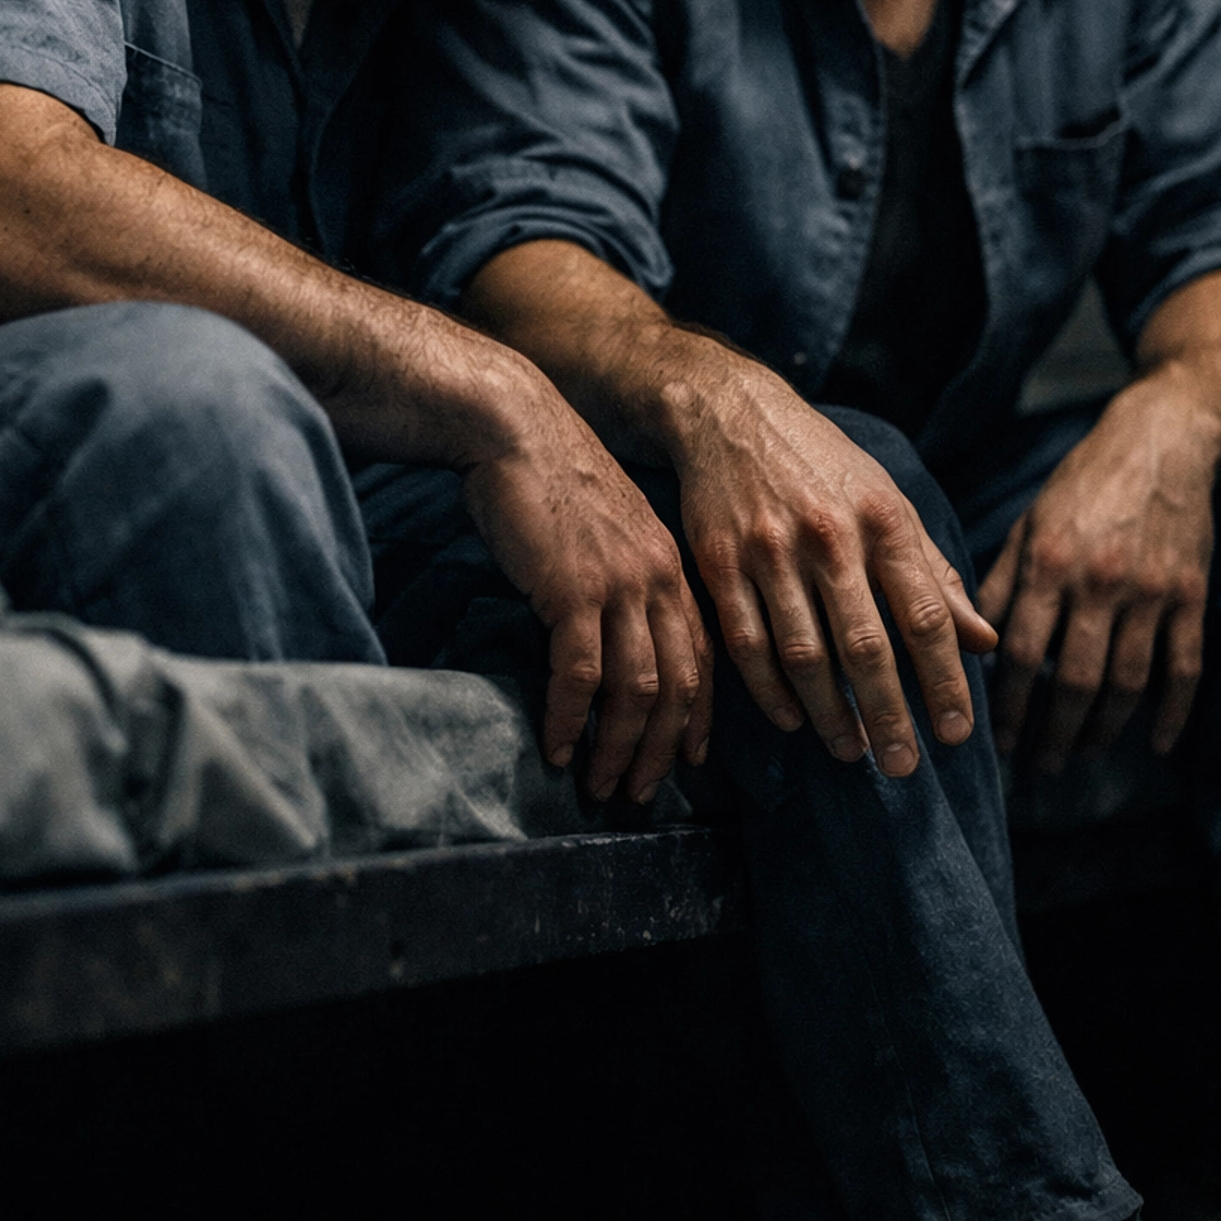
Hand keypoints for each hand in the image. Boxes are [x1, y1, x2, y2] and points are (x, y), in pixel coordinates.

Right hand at [462, 384, 712, 803]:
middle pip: (678, 687)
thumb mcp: (610, 531)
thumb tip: (616, 641)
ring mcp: (620, 586)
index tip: (690, 760)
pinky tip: (555, 746)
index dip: (698, 717)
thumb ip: (625, 581)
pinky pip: (580, 676)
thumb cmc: (553, 478)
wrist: (516, 428)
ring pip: (637, 691)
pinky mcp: (573, 591)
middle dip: (663, 750)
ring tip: (600, 783)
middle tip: (639, 793)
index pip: (704, 659)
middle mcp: (658, 581)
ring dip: (619, 747)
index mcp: (673, 568)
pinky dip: (569, 719)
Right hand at [668, 354, 994, 775]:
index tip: (955, 735)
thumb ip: (933, 572)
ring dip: (830, 714)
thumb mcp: (887, 500)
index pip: (926, 617)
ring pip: (804, 654)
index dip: (943, 683)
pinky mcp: (719, 562)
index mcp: (883, 519)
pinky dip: (770, 692)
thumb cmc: (821, 464)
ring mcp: (770, 550)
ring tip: (851, 751)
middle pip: (866, 647)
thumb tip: (984, 641)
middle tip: (903, 767)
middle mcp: (829, 535)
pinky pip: (747, 644)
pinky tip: (793, 719)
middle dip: (889, 716)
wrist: (730, 412)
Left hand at [980, 375, 1218, 772]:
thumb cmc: (1081, 484)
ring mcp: (1151, 593)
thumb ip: (1001, 582)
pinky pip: (1184, 667)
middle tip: (1040, 764)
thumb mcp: (1029, 523)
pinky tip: (1155, 743)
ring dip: (1103, 730)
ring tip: (1081, 754)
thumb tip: (972, 642)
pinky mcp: (1190, 596)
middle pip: (1076, 680)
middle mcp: (1100, 583)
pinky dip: (1172, 712)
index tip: (998, 739)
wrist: (1160, 444)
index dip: (1010, 705)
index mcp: (1051, 564)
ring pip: (1128, 682)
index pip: (1024, 653)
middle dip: (1054, 731)